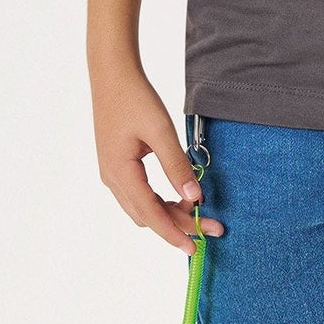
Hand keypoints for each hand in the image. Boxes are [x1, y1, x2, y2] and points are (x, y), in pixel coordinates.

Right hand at [92, 65, 225, 255]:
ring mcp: (112, 173)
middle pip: (148, 216)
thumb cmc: (135, 98)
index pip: (151, 215)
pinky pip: (140, 194)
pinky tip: (181, 195)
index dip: (174, 233)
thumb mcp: (160, 131)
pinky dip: (161, 201)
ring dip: (170, 213)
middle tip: (212, 228)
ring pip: (143, 208)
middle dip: (179, 225)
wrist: (111, 74)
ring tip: (200, 211)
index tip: (195, 248)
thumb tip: (195, 197)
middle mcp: (112, 178)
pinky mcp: (117, 166)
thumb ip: (177, 165)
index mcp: (120, 172)